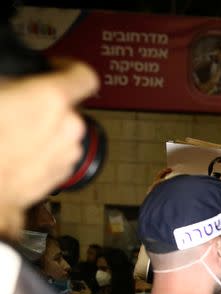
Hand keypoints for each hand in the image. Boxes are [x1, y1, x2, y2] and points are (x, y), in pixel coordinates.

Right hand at [0, 59, 98, 235]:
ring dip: (44, 128)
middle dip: (46, 104)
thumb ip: (12, 82)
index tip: (56, 68)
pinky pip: (57, 153)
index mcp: (51, 99)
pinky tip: (16, 152)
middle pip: (68, 106)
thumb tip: (15, 82)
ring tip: (12, 132)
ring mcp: (67, 154)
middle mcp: (69, 127)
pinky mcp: (61, 175)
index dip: (69, 67)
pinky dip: (43, 150)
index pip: (83, 74)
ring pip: (63, 132)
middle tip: (17, 105)